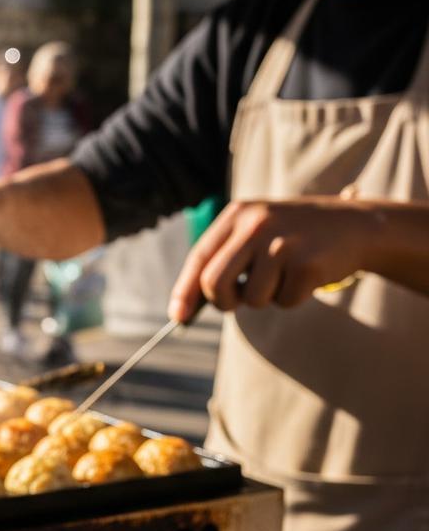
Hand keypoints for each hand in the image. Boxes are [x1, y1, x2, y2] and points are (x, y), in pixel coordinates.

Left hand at [169, 199, 373, 321]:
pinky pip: (284, 301)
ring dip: (266, 297)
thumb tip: (186, 305)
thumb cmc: (293, 235)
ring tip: (284, 275)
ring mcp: (281, 244)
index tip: (177, 315)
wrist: (353, 224)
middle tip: (237, 302)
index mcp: (237, 215)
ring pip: (252, 298)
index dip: (185, 290)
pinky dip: (292, 298)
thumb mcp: (256, 231)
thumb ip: (225, 258)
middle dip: (222, 302)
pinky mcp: (307, 264)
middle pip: (214, 282)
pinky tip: (306, 275)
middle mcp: (256, 225)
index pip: (199, 257)